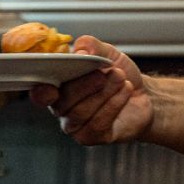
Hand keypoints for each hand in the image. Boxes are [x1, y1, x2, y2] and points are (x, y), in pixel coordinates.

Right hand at [29, 35, 152, 143]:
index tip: (50, 87)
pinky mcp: (92, 137)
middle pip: (63, 102)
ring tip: (120, 78)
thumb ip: (90, 46)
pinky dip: (114, 104)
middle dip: (84, 85)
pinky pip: (98, 124)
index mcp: (58, 87)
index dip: (41, 93)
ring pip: (81, 113)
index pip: (40, 94)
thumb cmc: (118, 74)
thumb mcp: (106, 52)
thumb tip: (80, 50)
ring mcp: (76, 126)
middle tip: (105, 72)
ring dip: (104, 92)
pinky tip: (125, 91)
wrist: (143, 94)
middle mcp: (62, 109)